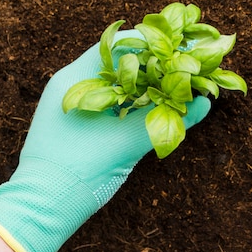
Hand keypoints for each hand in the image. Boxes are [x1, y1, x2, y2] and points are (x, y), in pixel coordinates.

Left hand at [0, 31, 209, 251]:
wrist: (46, 208)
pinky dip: (139, 103)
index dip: (156, 43)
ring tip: (181, 86)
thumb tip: (205, 102)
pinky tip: (160, 108)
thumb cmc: (81, 171)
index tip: (185, 48)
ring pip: (121, 84)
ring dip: (150, 84)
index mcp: (77, 80)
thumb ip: (167, 120)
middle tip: (189, 68)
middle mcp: (74, 86)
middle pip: (124, 63)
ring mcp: (77, 105)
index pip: (121, 45)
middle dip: (158, 64)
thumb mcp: (129, 142)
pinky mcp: (83, 124)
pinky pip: (116, 104)